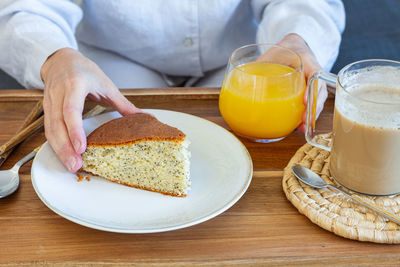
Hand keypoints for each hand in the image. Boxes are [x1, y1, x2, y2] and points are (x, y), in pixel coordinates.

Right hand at [40, 48, 141, 171]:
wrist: (61, 60)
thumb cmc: (85, 71)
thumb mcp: (106, 84)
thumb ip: (123, 103)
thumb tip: (144, 116)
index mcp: (75, 85)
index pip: (71, 110)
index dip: (75, 130)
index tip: (82, 147)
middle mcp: (59, 94)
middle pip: (58, 124)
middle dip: (66, 147)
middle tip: (76, 165)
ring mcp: (49, 102)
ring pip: (50, 129)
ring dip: (60, 150)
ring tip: (71, 166)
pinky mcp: (46, 109)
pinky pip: (48, 129)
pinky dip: (55, 144)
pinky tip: (64, 156)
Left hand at [258, 34, 327, 131]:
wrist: (293, 48)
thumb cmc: (285, 50)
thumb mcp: (275, 52)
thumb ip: (262, 63)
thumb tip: (243, 76)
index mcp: (307, 62)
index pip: (315, 75)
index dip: (311, 89)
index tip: (305, 101)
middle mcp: (313, 75)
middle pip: (320, 92)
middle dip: (313, 108)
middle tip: (303, 120)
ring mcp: (313, 85)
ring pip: (318, 101)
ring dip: (311, 116)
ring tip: (302, 128)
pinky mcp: (308, 93)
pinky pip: (311, 105)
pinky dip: (305, 116)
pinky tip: (298, 127)